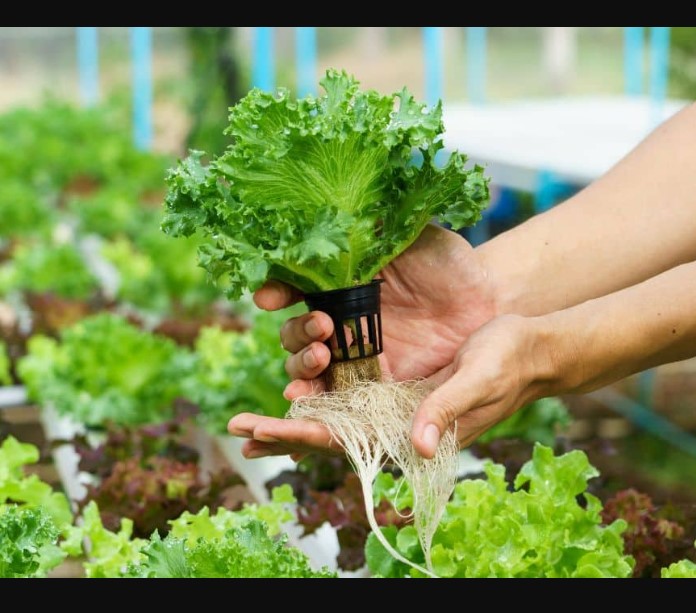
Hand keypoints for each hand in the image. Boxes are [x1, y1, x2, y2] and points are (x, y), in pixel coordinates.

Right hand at [228, 224, 498, 458]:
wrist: (487, 303)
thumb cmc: (448, 265)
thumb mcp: (411, 240)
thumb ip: (373, 234)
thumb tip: (329, 215)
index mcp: (340, 286)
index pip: (294, 290)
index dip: (277, 292)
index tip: (269, 297)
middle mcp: (340, 322)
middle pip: (295, 334)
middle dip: (297, 334)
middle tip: (322, 327)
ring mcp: (356, 356)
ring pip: (310, 368)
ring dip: (301, 368)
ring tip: (317, 360)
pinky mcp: (376, 385)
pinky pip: (339, 397)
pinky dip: (317, 401)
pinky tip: (304, 401)